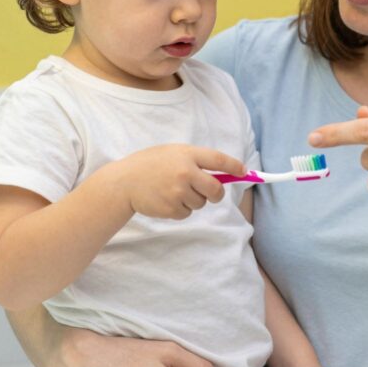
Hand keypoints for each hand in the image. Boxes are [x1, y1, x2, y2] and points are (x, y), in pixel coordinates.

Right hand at [119, 145, 245, 219]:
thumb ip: (195, 161)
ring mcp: (178, 192)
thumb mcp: (172, 153)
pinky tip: (166, 200)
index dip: (234, 167)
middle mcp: (185, 172)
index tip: (244, 172)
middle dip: (217, 193)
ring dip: (193, 200)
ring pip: (201, 203)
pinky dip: (181, 209)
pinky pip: (187, 213)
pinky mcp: (172, 208)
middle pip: (216, 190)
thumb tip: (223, 175)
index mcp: (186, 154)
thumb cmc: (150, 165)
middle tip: (212, 193)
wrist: (124, 182)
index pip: (218, 160)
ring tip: (174, 191)